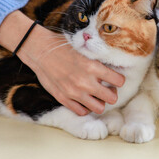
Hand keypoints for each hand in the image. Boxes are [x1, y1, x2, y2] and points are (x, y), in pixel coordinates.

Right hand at [0, 11, 124, 115]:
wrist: (39, 50)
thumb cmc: (62, 46)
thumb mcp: (83, 48)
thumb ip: (97, 59)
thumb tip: (113, 65)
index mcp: (92, 67)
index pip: (119, 80)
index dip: (119, 79)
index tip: (116, 78)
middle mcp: (85, 82)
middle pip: (112, 98)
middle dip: (112, 93)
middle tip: (108, 88)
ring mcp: (74, 93)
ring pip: (99, 108)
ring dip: (100, 102)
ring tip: (96, 94)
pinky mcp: (63, 99)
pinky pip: (82, 111)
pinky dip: (85, 107)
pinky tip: (84, 98)